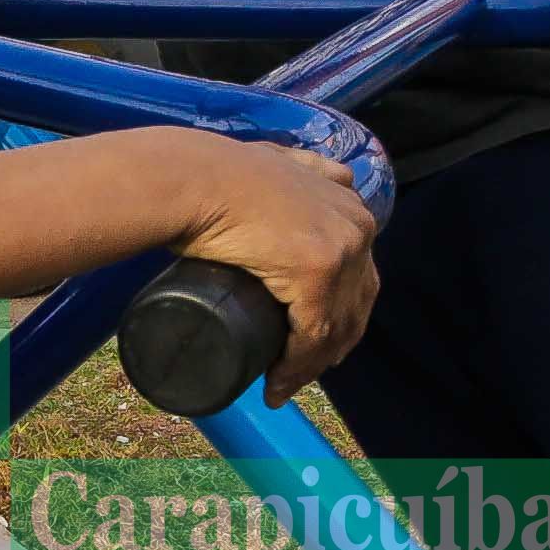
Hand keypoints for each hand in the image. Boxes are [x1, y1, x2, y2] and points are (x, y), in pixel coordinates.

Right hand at [171, 131, 380, 388]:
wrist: (191, 178)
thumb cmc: (214, 174)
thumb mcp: (270, 163)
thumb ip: (290, 166)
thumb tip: (279, 176)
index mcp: (350, 204)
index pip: (357, 274)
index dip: (338, 315)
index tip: (310, 344)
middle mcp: (357, 226)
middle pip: (354, 304)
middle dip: (330, 345)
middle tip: (297, 372)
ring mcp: (342, 249)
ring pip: (335, 326)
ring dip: (308, 366)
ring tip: (279, 386)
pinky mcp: (318, 273)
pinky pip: (313, 335)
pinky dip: (295, 367)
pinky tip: (277, 384)